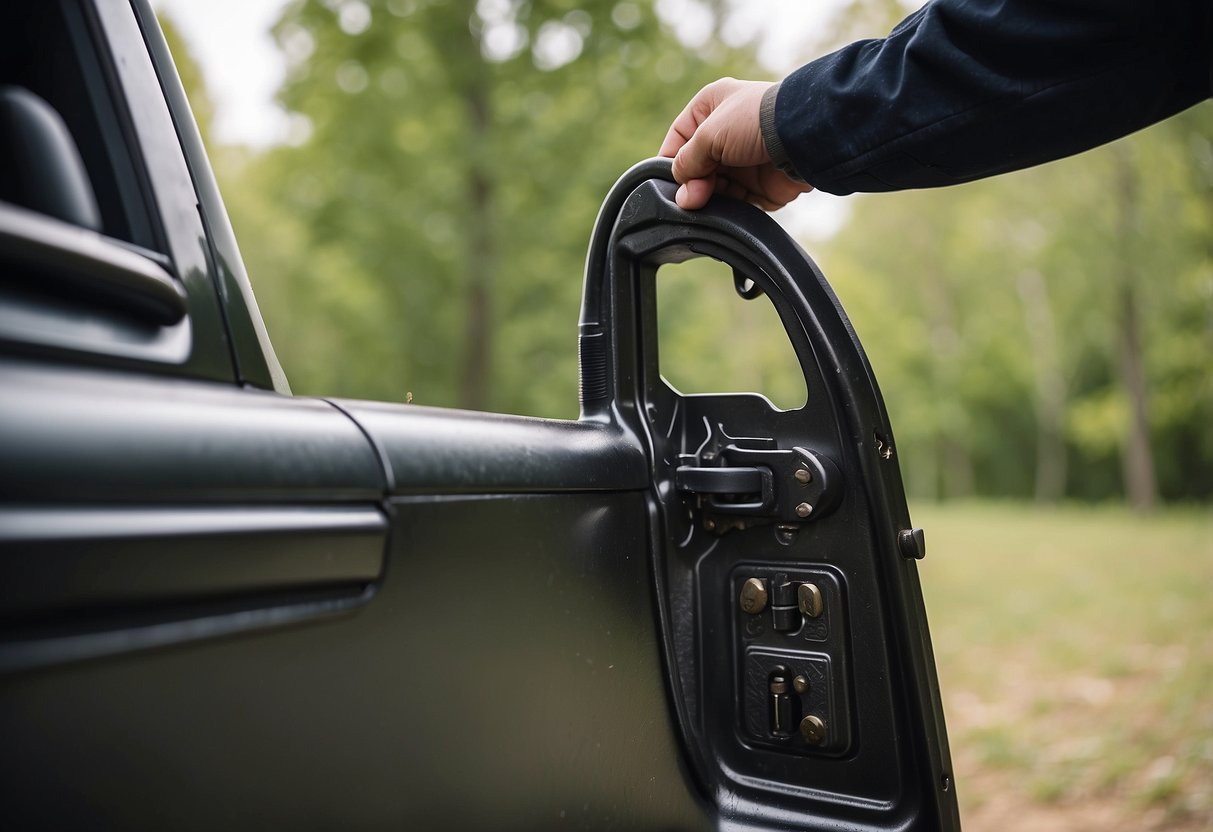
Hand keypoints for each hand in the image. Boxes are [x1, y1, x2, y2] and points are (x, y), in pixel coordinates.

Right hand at [659, 78, 811, 210]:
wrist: (803, 137)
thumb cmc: (755, 121)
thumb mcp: (708, 134)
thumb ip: (686, 162)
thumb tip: (681, 192)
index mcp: (711, 107)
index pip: (679, 137)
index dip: (670, 160)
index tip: (666, 181)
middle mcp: (726, 133)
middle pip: (695, 166)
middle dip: (692, 182)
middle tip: (691, 197)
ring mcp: (743, 159)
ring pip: (713, 186)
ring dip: (709, 196)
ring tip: (710, 200)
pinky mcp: (759, 184)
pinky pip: (735, 201)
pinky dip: (729, 206)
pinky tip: (727, 206)